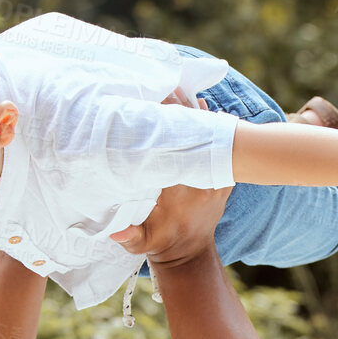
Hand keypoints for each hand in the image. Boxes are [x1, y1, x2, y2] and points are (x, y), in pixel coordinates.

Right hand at [112, 94, 229, 265]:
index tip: (148, 105)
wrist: (190, 253)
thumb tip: (114, 232)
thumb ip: (129, 237)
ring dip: (193, 112)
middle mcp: (199, 179)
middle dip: (177, 111)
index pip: (169, 150)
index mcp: (178, 188)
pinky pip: (218, 145)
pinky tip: (200, 103)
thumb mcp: (141, 243)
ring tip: (180, 86)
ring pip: (206, 136)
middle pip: (190, 136)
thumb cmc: (160, 243)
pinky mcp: (222, 176)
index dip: (160, 126)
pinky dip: (209, 124)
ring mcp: (214, 176)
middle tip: (164, 86)